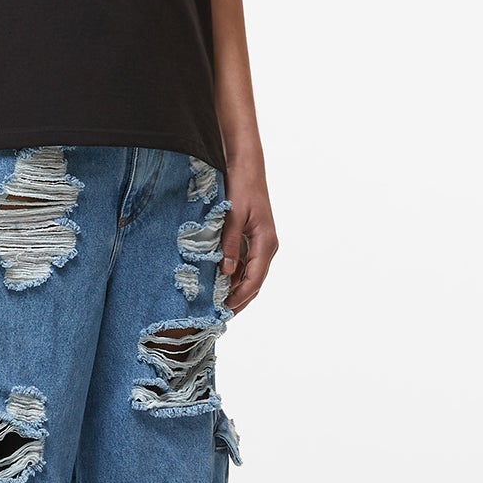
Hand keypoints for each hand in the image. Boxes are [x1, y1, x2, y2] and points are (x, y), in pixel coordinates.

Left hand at [219, 163, 276, 312]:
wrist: (247, 166)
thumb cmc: (242, 187)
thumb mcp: (233, 216)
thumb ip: (230, 244)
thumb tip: (226, 271)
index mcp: (266, 243)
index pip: (254, 280)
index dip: (240, 297)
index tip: (224, 310)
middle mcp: (266, 247)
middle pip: (254, 282)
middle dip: (239, 300)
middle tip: (219, 316)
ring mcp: (260, 244)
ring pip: (248, 275)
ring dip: (234, 289)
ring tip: (216, 304)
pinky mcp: (252, 239)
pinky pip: (244, 264)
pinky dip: (232, 275)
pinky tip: (218, 282)